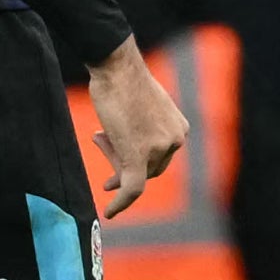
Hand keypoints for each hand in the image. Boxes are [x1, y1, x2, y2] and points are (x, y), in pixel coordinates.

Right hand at [84, 39, 187, 217]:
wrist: (116, 67)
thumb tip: (122, 161)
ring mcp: (158, 148)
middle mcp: (175, 140)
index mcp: (180, 129)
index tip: (120, 173)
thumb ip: (141, 134)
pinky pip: (132, 188)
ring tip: (99, 140)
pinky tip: (109, 212)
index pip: (160, 158)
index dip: (140, 164)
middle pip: (149, 167)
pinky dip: (121, 202)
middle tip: (104, 165)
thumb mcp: (142, 110)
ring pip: (134, 172)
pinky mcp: (138, 156)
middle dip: (125, 165)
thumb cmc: (124, 82)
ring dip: (114, 162)